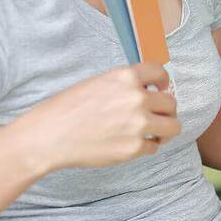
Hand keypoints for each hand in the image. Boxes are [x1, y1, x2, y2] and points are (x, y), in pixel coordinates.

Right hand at [23, 63, 181, 171]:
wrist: (48, 136)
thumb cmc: (66, 109)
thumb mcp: (97, 84)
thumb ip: (124, 86)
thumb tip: (147, 91)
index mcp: (125, 77)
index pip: (160, 72)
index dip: (163, 81)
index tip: (161, 88)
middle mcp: (136, 98)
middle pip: (171, 103)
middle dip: (165, 110)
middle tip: (157, 117)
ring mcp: (138, 123)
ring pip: (173, 126)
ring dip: (166, 130)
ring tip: (156, 133)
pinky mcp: (134, 148)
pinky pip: (154, 146)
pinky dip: (146, 147)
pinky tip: (130, 145)